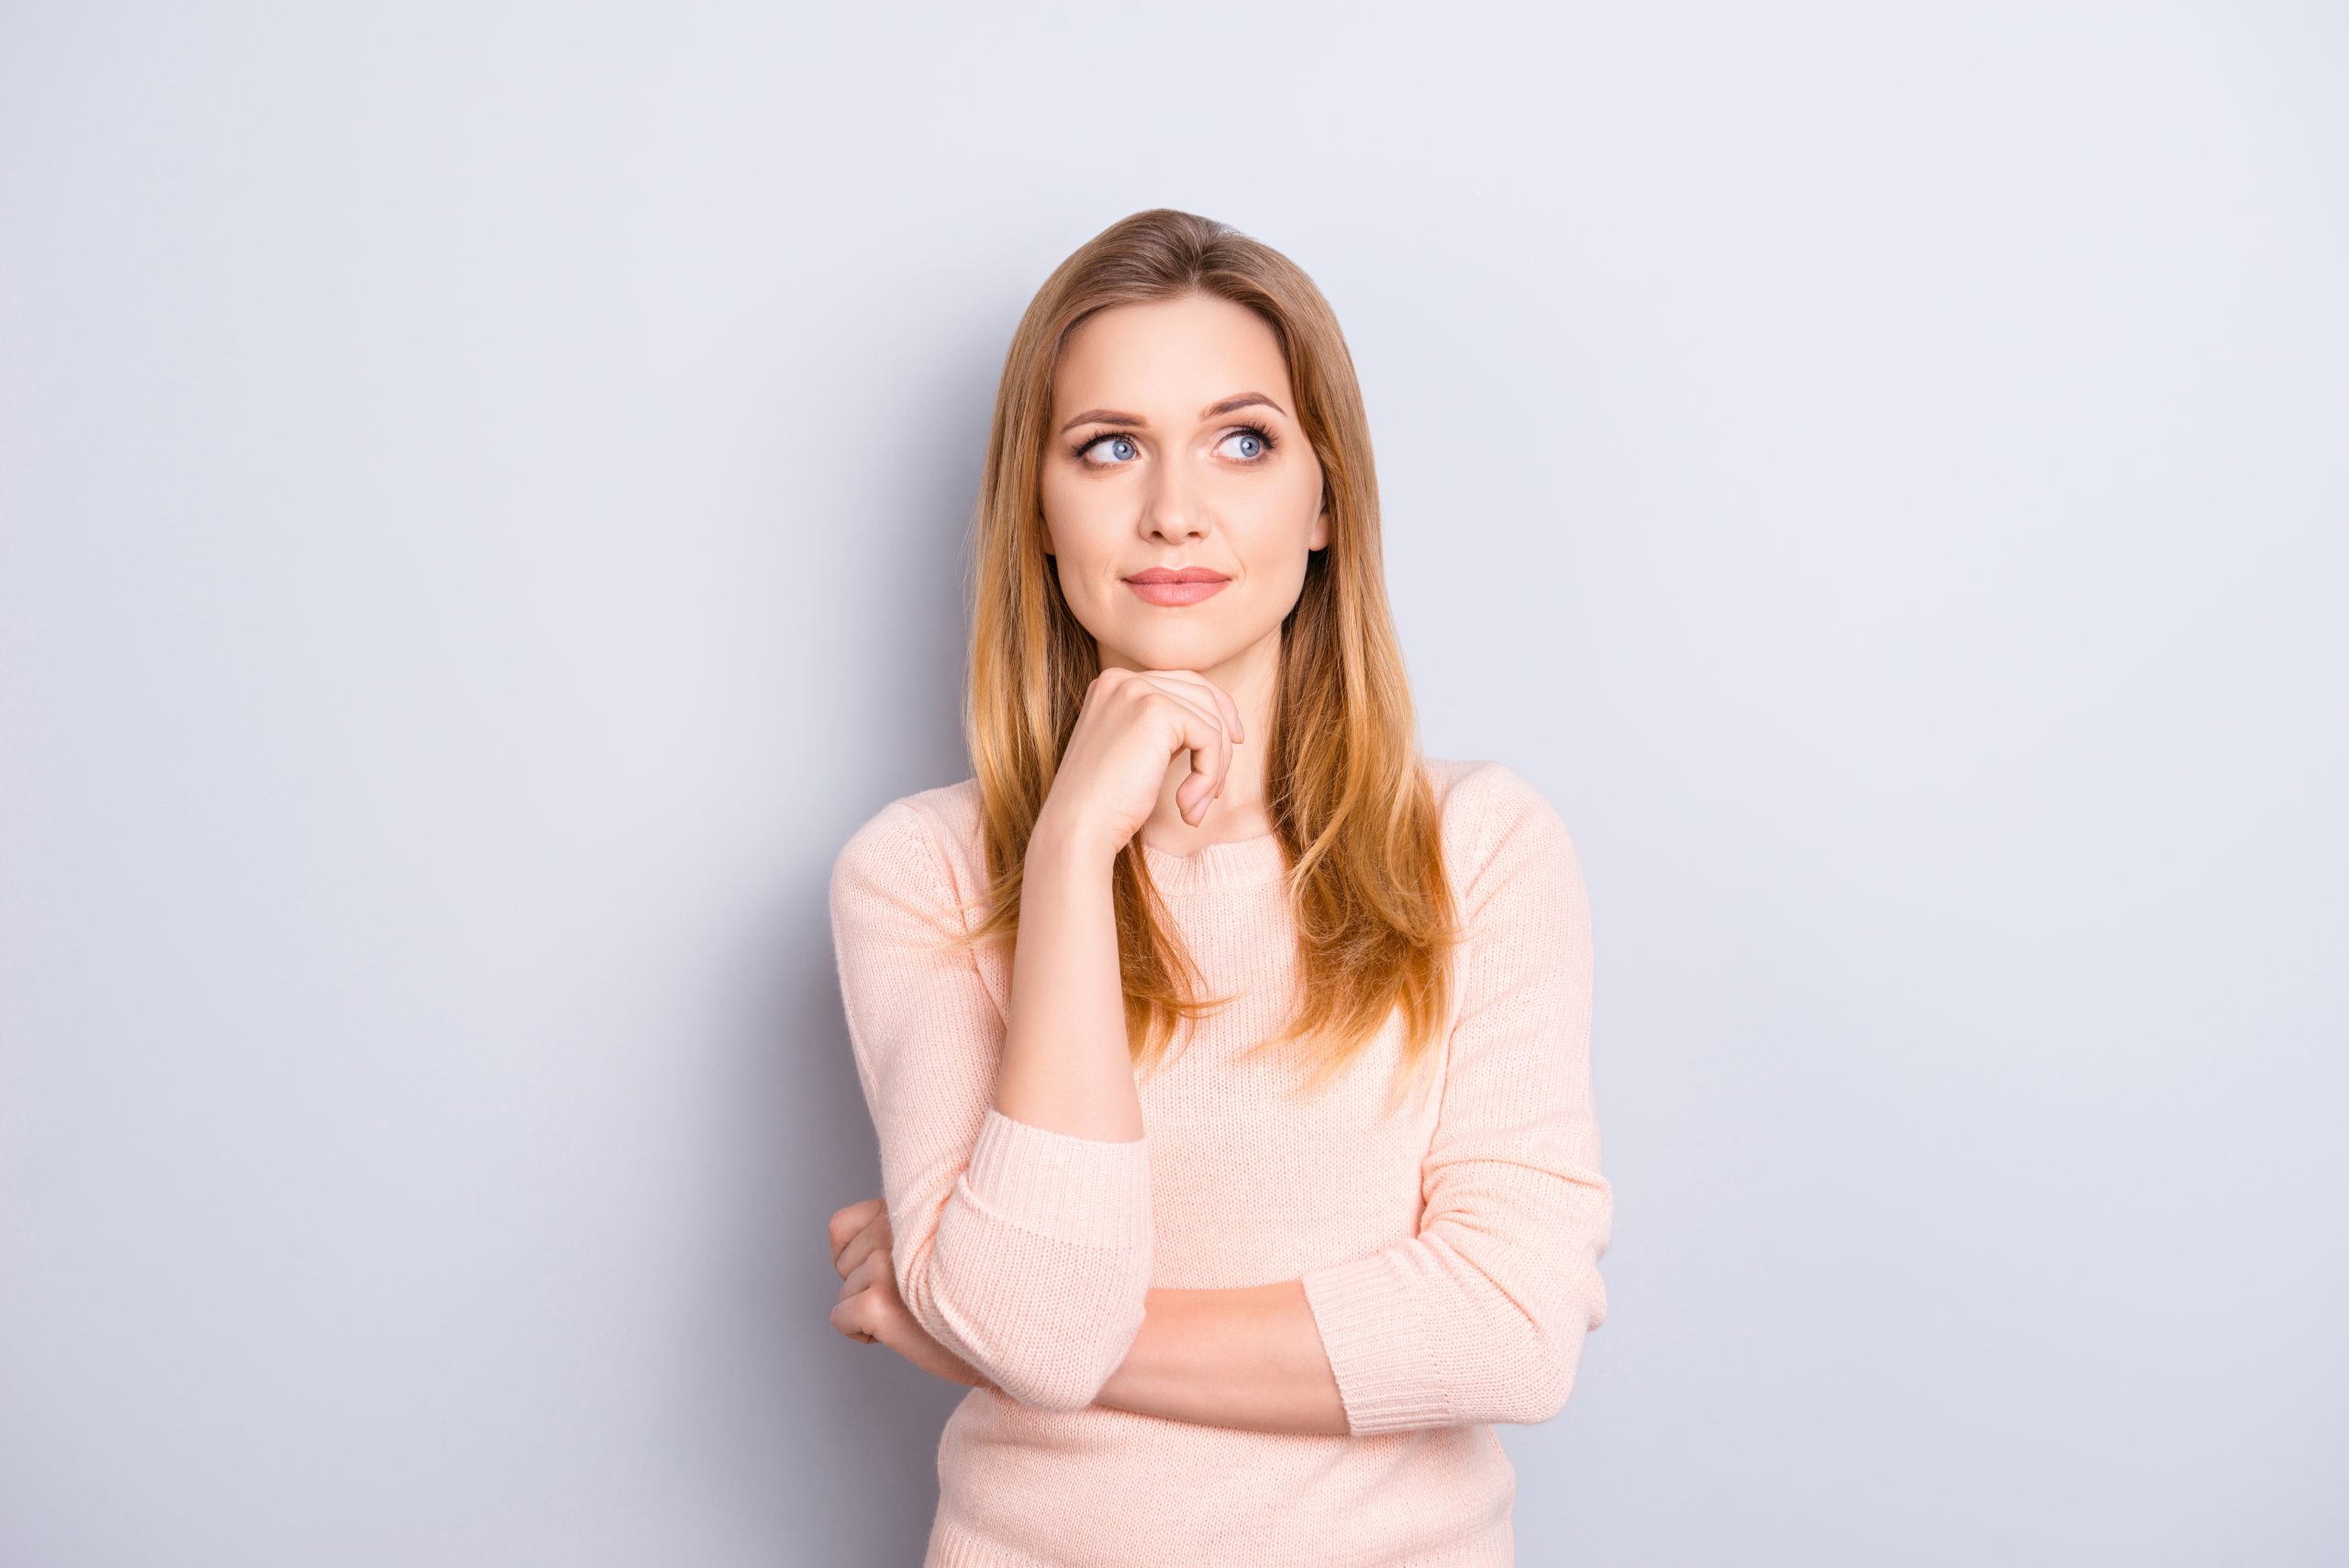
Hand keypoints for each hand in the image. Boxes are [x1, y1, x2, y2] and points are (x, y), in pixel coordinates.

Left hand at [828, 1198, 996, 1391]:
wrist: (1016, 1332)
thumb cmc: (987, 1288)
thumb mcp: (950, 1237)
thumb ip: (910, 1228)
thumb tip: (867, 1249)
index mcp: (910, 1206)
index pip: (841, 1225)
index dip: (859, 1257)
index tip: (893, 1272)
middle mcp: (894, 1227)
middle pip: (843, 1265)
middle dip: (868, 1285)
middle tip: (916, 1296)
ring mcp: (885, 1264)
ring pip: (844, 1293)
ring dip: (870, 1310)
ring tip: (917, 1313)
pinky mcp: (878, 1302)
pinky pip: (841, 1319)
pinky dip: (860, 1333)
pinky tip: (899, 1333)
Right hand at [1037, 666, 1246, 856]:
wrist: (1077, 828)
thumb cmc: (1104, 802)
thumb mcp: (1134, 751)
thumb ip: (1165, 729)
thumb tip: (1219, 724)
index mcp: (1113, 683)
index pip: (1183, 682)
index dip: (1216, 712)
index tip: (1231, 744)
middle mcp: (1123, 678)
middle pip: (1202, 695)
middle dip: (1220, 744)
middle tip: (1215, 789)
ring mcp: (1138, 691)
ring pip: (1211, 720)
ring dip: (1214, 769)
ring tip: (1194, 807)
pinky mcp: (1157, 712)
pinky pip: (1209, 739)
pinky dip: (1208, 777)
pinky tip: (1186, 807)